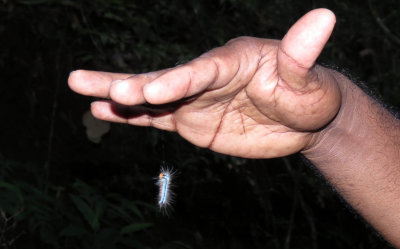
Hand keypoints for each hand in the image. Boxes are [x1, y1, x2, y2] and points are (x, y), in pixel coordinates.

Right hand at [68, 8, 340, 158]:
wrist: (301, 119)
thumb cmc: (309, 95)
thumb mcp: (308, 80)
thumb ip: (302, 55)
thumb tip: (324, 17)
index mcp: (232, 61)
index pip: (200, 70)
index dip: (175, 80)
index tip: (148, 91)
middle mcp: (207, 76)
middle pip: (165, 78)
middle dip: (134, 85)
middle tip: (92, 85)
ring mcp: (195, 98)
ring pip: (151, 95)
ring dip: (116, 93)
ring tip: (79, 86)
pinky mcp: (190, 119)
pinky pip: (156, 117)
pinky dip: (131, 115)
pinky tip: (104, 110)